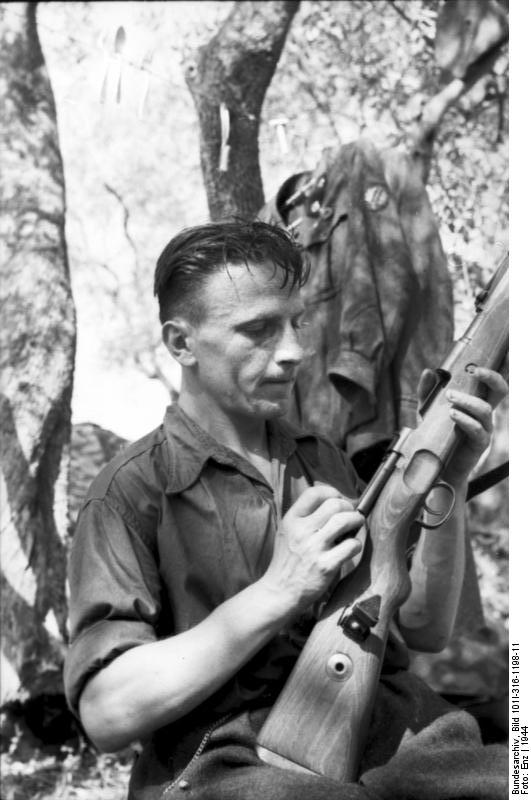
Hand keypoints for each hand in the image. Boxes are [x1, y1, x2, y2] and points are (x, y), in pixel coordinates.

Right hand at [261, 484, 363, 613]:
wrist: (279, 592)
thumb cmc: (287, 561)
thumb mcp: (287, 532)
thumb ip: (305, 517)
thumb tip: (334, 501)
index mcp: (291, 520)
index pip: (314, 492)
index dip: (332, 492)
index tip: (338, 500)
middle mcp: (301, 531)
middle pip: (335, 504)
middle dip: (349, 507)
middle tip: (351, 516)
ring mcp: (314, 549)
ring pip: (346, 520)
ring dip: (357, 521)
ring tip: (356, 527)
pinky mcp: (326, 566)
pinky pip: (351, 545)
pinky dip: (356, 544)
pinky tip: (351, 548)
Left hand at [417, 366, 507, 483]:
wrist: (437, 467)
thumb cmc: (437, 435)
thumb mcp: (428, 411)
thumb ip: (427, 392)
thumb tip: (428, 371)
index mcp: (477, 403)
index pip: (492, 384)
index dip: (489, 372)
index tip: (473, 366)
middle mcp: (485, 415)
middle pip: (501, 391)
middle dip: (491, 378)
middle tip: (472, 371)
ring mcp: (484, 429)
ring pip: (485, 409)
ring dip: (468, 400)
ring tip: (450, 397)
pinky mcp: (479, 444)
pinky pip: (477, 429)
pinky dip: (465, 419)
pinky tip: (452, 414)